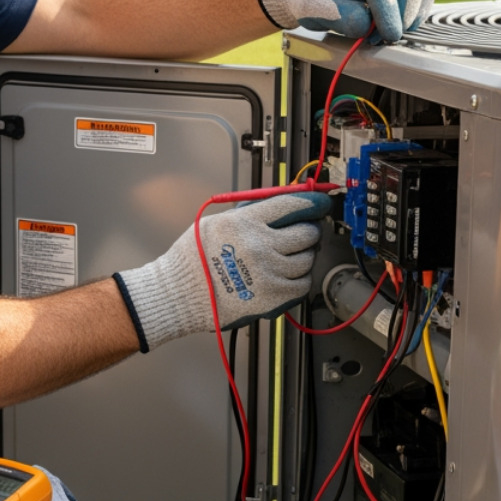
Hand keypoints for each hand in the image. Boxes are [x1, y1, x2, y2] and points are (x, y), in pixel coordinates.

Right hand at [114, 192, 332, 350]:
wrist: (179, 294)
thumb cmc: (193, 259)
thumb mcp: (216, 222)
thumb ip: (248, 213)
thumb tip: (278, 205)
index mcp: (246, 223)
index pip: (292, 205)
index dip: (312, 202)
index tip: (321, 203)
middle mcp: (260, 246)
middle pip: (306, 232)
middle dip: (308, 230)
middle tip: (303, 232)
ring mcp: (269, 273)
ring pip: (308, 260)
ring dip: (304, 256)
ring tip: (289, 257)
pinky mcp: (272, 298)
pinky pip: (302, 285)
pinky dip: (299, 279)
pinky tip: (286, 276)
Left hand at [256, 0, 433, 42]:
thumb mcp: (314, 8)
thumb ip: (341, 17)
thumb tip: (369, 26)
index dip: (388, 13)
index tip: (388, 37)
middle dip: (400, 18)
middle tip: (379, 39)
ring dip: (408, 18)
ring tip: (382, 33)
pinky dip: (412, 16)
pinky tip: (391, 25)